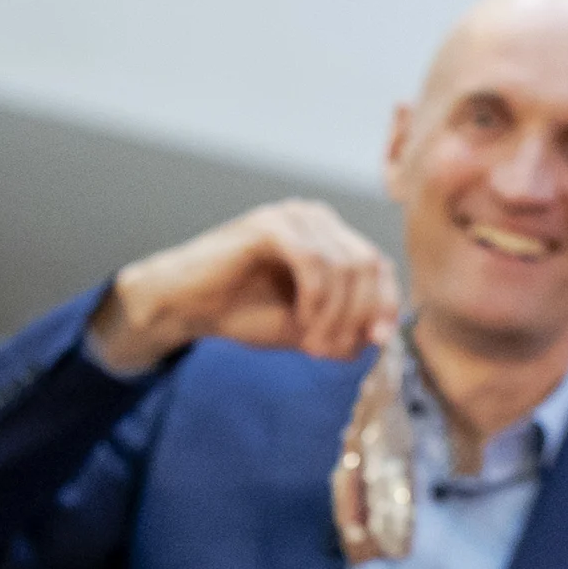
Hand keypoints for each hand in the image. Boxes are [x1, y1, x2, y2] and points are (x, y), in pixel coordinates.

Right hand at [90, 200, 399, 373]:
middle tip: (332, 352)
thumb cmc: (242, 312)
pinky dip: (316, 299)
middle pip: (367, 265)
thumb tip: (381, 337)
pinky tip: (301, 321)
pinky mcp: (271, 225)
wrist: (182, 306)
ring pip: (345, 266)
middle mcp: (318, 218)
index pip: (378, 266)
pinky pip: (315, 262)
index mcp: (331, 236)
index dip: (385, 303)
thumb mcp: (306, 326)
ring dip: (335, 314)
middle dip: (358, 315)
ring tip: (313, 345)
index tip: (378, 341)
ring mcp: (294, 217)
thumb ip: (345, 326)